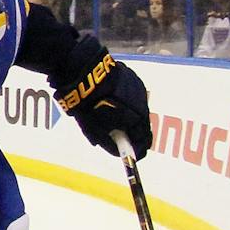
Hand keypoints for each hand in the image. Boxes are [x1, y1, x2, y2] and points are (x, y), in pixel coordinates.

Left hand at [54, 36, 151, 158]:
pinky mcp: (132, 78)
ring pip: (139, 109)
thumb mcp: (95, 130)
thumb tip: (119, 153)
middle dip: (135, 134)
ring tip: (117, 120)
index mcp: (136, 119)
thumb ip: (110, 143)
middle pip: (143, 125)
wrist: (85, 73)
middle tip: (124, 140)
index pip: (144, 141)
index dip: (139, 150)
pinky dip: (127, 103)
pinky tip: (115, 103)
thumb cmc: (89, 105)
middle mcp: (142, 104)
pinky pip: (134, 96)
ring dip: (131, 117)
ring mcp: (139, 90)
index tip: (133, 155)